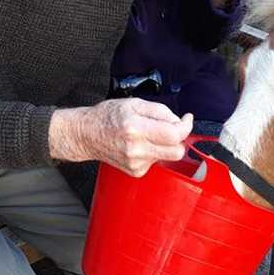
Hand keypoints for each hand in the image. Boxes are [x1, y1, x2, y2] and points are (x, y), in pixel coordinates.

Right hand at [49, 98, 193, 176]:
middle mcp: (136, 148)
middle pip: (176, 151)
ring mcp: (136, 163)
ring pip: (167, 157)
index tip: (186, 119)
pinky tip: (140, 145)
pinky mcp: (135, 171)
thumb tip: (178, 120)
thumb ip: (160, 111)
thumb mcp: (133, 103)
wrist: (86, 135)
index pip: (174, 134)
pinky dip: (154, 152)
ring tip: (148, 135)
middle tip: (171, 128)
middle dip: (179, 138)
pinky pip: (156, 161)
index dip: (186, 126)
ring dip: (165, 145)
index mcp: (136, 128)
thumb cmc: (107, 116)